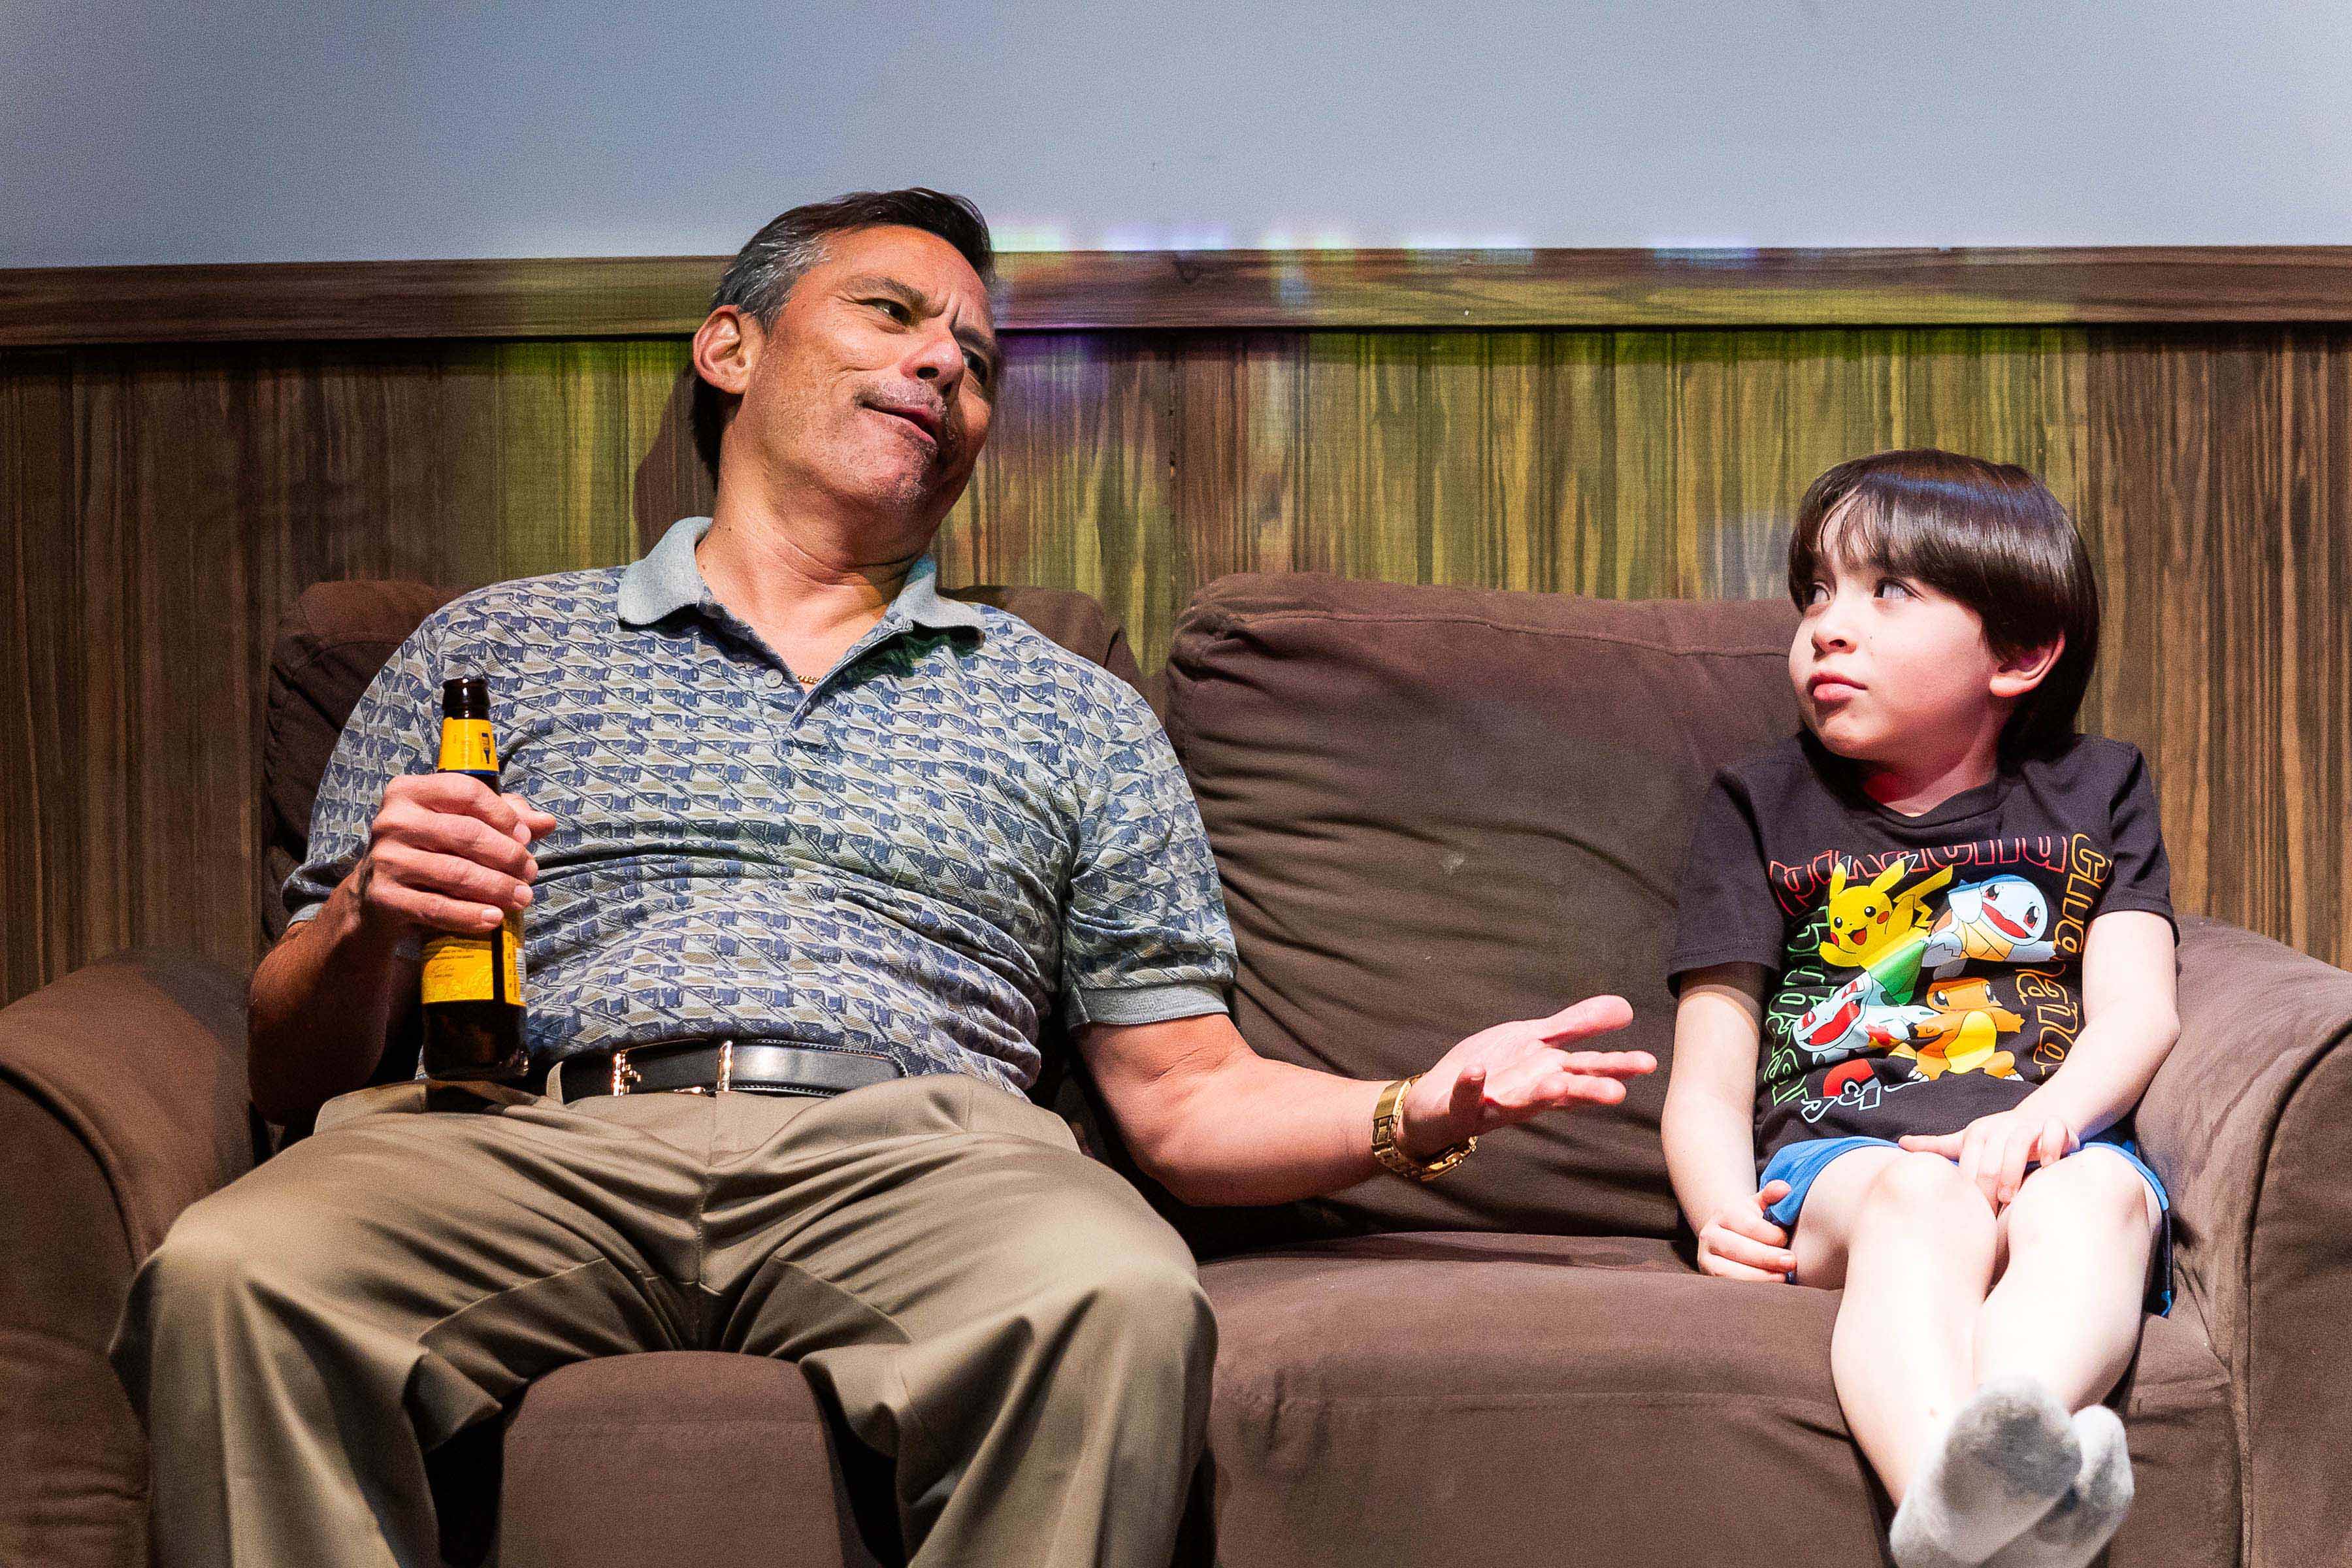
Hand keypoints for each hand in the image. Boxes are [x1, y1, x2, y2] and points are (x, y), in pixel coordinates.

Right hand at [354, 773, 557, 938]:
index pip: (466, 792)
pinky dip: (470, 914)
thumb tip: (546, 822)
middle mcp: (393, 821)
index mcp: (410, 792)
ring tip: (522, 897)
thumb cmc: (429, 849)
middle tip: (530, 873)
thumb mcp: (460, 824)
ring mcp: (386, 859)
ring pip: (456, 872)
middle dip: (508, 856)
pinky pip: (436, 907)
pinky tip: (494, 918)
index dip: (503, 816)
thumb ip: (502, 818)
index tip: (527, 838)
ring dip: (497, 887)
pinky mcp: (384, 896)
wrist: (377, 892)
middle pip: (466, 833)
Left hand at [1398, 996, 1651, 1155]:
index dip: (1615, 1067)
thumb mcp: (1535, 1041)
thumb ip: (1577, 1026)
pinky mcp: (1461, 1105)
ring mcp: (1495, 1102)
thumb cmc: (1495, 1072)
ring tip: (1557, 1086)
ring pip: (1522, 1101)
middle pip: (1563, 1091)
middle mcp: (1529, 1092)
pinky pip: (1466, 1095)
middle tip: (1618, 1093)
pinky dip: (1471, 1084)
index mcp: (1549, 1075)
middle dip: (1587, 1091)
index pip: (1586, 1070)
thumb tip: (1626, 1008)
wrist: (1437, 1103)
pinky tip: (1476, 1070)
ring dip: (1539, 1094)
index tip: (1647, 1064)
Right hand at [1696, 1182, 1796, 1282]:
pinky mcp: (1708, 1277)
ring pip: (1731, 1272)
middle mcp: (1710, 1235)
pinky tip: (1768, 1288)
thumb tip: (1785, 1189)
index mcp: (1724, 1213)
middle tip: (1791, 1262)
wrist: (1727, 1236)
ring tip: (1782, 1278)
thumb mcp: (1759, 1206)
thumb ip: (1771, 1196)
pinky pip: (1728, 1287)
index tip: (1787, 1240)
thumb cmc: (1750, 1223)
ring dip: (1760, 1278)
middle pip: (1740, 1249)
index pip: (1751, 1226)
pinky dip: (1750, 1289)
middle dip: (1769, 1258)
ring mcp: (1705, 1258)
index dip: (1773, 1236)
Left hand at [1899, 1111, 2074, 1212]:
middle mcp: (2001, 1128)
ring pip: (2018, 1144)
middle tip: (1987, 1213)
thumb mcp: (1967, 1141)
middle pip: (1990, 1158)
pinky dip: (2051, 1146)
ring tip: (2010, 1197)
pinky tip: (2047, 1166)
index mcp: (1978, 1134)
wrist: (2038, 1119)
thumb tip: (1901, 1143)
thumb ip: (1939, 1146)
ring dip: (2013, 1170)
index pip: (1968, 1163)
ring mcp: (2029, 1126)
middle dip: (1987, 1187)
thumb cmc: (1998, 1138)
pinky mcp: (2056, 1126)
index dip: (1967, 1190)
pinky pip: (2054, 1132)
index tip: (1966, 1215)